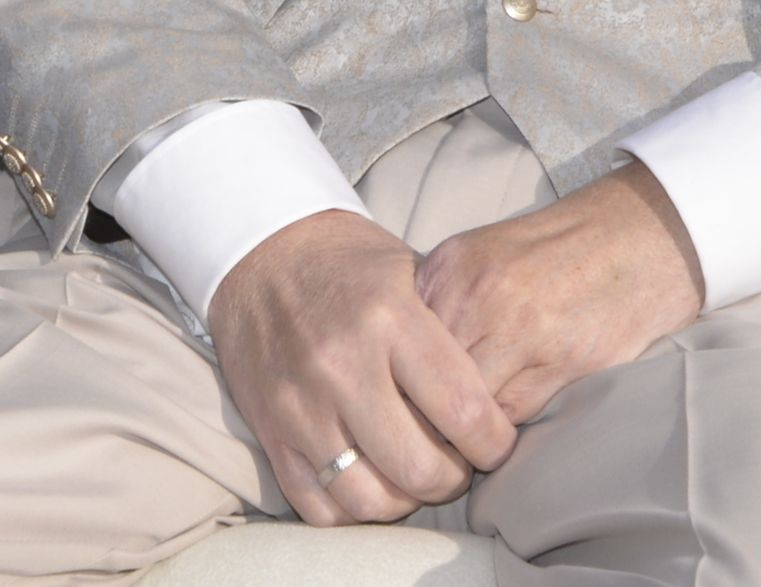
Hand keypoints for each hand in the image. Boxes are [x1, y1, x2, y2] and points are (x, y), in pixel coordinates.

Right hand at [209, 211, 516, 524]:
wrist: (260, 252)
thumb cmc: (350, 263)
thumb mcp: (411, 270)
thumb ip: (451, 331)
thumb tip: (501, 392)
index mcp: (389, 318)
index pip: (463, 409)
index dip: (494, 442)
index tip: (496, 441)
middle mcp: (342, 366)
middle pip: (420, 468)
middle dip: (454, 479)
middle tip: (458, 463)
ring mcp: (300, 405)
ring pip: (370, 500)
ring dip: (405, 500)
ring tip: (415, 475)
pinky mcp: (270, 432)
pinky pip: (319, 507)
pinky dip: (354, 509)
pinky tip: (371, 481)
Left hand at [413, 166, 704, 424]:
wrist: (643, 234)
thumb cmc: (561, 251)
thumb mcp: (484, 258)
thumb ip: (442, 304)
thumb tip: (399, 369)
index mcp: (450, 268)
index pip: (395, 348)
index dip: (395, 386)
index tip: (399, 406)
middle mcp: (476, 296)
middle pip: (421, 382)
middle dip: (423, 414)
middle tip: (429, 431)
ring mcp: (519, 328)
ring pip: (464, 408)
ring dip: (464, 430)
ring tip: (469, 432)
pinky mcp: (562, 360)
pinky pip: (511, 417)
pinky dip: (505, 428)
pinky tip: (509, 419)